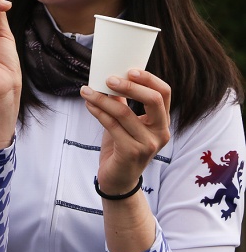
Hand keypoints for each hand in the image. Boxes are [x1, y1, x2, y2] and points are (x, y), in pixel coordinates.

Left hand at [81, 70, 171, 194]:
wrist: (118, 181)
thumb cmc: (122, 148)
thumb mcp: (125, 123)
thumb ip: (123, 103)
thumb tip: (112, 78)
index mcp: (162, 122)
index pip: (164, 93)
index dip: (148, 79)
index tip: (129, 70)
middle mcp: (160, 132)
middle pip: (153, 100)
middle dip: (130, 86)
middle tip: (108, 78)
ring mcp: (148, 144)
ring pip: (125, 112)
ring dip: (103, 98)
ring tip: (86, 90)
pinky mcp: (131, 152)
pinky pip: (112, 125)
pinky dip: (98, 111)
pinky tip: (88, 104)